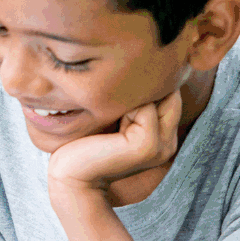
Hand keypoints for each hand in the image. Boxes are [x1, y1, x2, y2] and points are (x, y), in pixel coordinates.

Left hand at [47, 91, 180, 198]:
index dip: (143, 84)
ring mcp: (162, 146)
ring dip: (130, 96)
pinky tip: (105, 119)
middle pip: (169, 92)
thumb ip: (133, 101)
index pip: (169, 93)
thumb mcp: (113, 117)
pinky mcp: (147, 146)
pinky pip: (146, 107)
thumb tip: (140, 66)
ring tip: (106, 112)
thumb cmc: (83, 142)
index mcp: (163, 136)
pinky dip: (123, 105)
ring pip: (159, 96)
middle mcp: (169, 142)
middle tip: (108, 99)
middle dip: (141, 87)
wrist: (69, 174)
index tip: (115, 90)